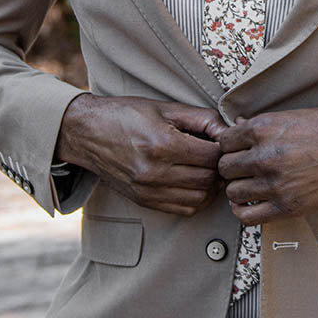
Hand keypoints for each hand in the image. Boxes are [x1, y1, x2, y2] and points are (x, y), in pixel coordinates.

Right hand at [55, 94, 224, 215]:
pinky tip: (194, 181)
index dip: (224, 149)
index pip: (212, 157)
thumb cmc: (126, 114)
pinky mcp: (144, 201)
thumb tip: (230, 130)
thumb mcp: (166, 108)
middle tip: (219, 154)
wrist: (87, 132)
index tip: (224, 141)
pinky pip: (184, 209)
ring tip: (207, 167)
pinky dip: (196, 198)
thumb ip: (202, 118)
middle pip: (208, 180)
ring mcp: (148, 191)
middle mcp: (155, 173)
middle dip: (219, 167)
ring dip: (210, 185)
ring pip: (200, 198)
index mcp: (162, 145)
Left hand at [215, 106, 317, 223]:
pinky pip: (247, 216)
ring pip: (232, 191)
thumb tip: (238, 128)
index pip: (224, 141)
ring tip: (250, 184)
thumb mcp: (294, 116)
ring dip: (238, 188)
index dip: (229, 146)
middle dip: (232, 167)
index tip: (237, 151)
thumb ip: (263, 126)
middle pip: (225, 167)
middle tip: (243, 168)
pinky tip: (251, 203)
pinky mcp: (287, 206)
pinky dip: (243, 211)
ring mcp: (275, 182)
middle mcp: (265, 155)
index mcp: (264, 128)